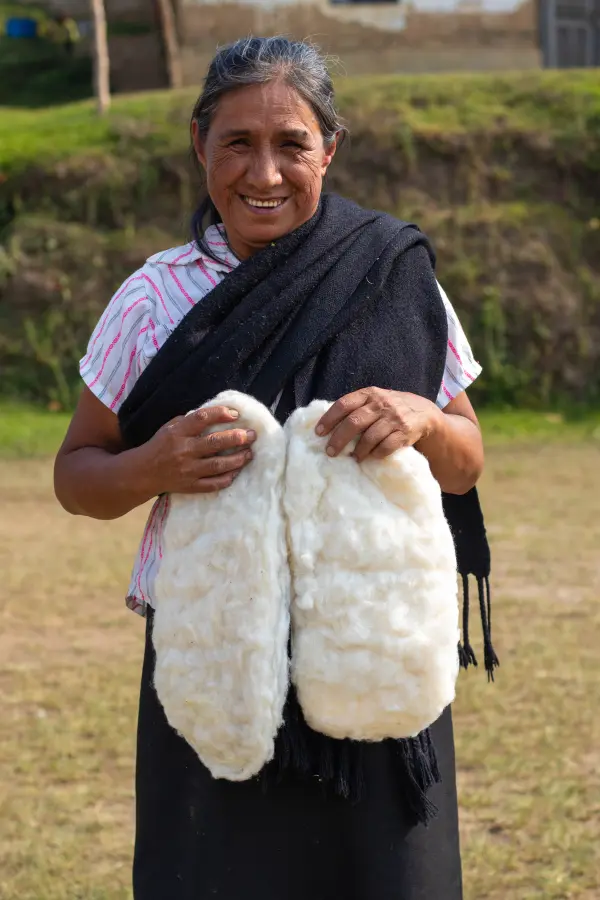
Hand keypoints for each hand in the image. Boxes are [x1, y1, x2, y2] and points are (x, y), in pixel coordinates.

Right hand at [139, 406, 255, 494]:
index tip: (235, 414)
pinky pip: (213, 484)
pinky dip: (227, 478)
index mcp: (177, 432)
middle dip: (237, 438)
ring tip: (250, 453)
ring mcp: (188, 470)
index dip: (220, 414)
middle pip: (214, 443)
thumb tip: (217, 414)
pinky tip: (237, 471)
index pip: (201, 419)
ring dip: (238, 459)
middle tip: (252, 435)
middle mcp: (183, 450)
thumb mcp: (170, 428)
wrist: (142, 473)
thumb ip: (190, 422)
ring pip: (218, 465)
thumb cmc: (160, 446)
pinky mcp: (190, 486)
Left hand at [315, 388, 441, 461]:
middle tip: (330, 452)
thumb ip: (357, 407)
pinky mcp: (404, 433)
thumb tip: (329, 424)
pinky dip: (376, 454)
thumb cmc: (391, 408)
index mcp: (369, 394)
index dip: (329, 419)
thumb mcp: (375, 399)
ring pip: (369, 437)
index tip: (318, 433)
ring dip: (358, 450)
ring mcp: (393, 418)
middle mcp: (380, 404)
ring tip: (353, 457)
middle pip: (354, 422)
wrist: (424, 413)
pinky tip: (371, 457)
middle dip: (339, 439)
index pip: (344, 404)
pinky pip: (386, 447)